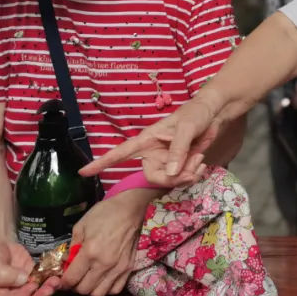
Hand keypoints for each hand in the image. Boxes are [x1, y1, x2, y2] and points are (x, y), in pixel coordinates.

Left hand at [62, 192, 151, 295]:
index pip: (71, 279)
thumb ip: (72, 247)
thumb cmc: (103, 214)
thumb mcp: (81, 226)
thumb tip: (67, 263)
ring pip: (99, 294)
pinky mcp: (129, 268)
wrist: (130, 208)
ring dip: (91, 289)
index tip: (63, 278)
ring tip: (89, 279)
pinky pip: (115, 290)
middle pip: (83, 290)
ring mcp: (118, 268)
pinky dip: (106, 288)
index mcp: (89, 252)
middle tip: (75, 277)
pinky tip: (103, 279)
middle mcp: (104, 264)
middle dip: (75, 286)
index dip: (63, 282)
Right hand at [81, 95, 219, 187]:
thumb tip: (170, 173)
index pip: (120, 153)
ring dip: (187, 174)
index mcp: (147, 140)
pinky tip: (202, 164)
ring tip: (200, 159)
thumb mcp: (186, 128)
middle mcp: (153, 153)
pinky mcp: (179, 166)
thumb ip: (177, 149)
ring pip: (170, 181)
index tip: (83, 172)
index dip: (102, 163)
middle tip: (192, 167)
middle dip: (173, 178)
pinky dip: (193, 174)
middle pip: (153, 177)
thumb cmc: (195, 114)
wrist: (213, 115)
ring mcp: (166, 161)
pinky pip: (182, 179)